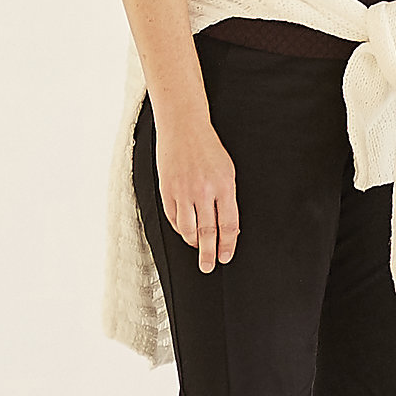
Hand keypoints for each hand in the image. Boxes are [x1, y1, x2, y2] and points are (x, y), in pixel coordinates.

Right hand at [156, 115, 239, 270]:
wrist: (183, 128)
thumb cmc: (209, 149)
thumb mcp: (227, 171)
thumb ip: (228, 199)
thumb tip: (229, 228)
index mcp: (224, 186)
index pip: (229, 225)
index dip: (228, 245)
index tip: (225, 257)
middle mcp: (204, 191)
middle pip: (208, 232)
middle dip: (209, 254)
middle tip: (208, 267)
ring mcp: (183, 191)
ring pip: (188, 229)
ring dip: (193, 242)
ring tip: (197, 248)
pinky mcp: (167, 190)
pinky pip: (173, 218)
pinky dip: (180, 228)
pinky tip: (185, 231)